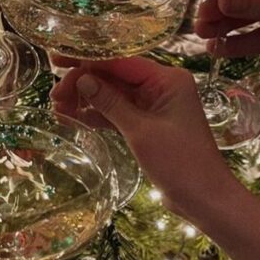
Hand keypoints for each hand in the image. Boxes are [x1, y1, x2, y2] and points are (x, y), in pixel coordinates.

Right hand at [50, 55, 233, 215]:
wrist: (204, 199)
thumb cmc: (180, 163)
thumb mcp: (140, 131)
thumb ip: (110, 103)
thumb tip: (82, 79)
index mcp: (167, 80)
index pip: (120, 61)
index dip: (87, 60)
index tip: (58, 60)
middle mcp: (161, 87)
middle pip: (114, 76)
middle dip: (83, 83)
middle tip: (55, 96)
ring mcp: (154, 106)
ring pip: (113, 95)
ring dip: (86, 100)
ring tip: (58, 109)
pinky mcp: (148, 124)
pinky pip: (118, 113)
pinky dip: (97, 116)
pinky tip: (72, 118)